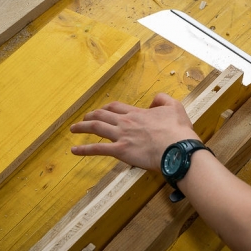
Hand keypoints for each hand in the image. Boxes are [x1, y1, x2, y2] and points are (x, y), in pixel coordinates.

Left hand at [70, 93, 198, 170]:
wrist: (176, 147)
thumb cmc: (177, 130)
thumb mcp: (175, 106)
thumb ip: (163, 99)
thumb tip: (153, 100)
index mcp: (137, 113)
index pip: (117, 107)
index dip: (107, 108)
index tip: (103, 110)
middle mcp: (126, 122)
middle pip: (102, 115)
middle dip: (91, 115)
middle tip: (84, 118)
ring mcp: (121, 136)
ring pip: (96, 128)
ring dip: (82, 127)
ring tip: (73, 129)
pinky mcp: (120, 151)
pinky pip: (97, 149)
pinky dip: (84, 150)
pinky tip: (74, 150)